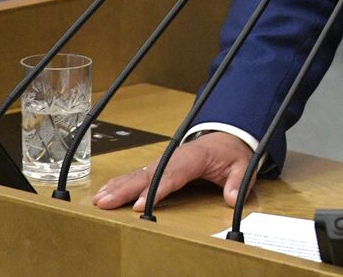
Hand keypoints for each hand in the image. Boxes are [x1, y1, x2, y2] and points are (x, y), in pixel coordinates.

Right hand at [91, 132, 255, 210]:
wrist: (227, 137)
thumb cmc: (231, 153)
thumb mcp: (242, 166)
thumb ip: (237, 182)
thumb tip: (231, 197)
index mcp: (194, 157)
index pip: (172, 175)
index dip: (155, 190)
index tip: (138, 204)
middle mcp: (174, 157)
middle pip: (147, 174)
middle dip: (125, 189)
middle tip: (105, 202)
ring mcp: (164, 160)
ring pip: (138, 173)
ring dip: (117, 186)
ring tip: (99, 200)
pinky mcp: (159, 165)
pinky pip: (138, 174)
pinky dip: (120, 182)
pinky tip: (106, 192)